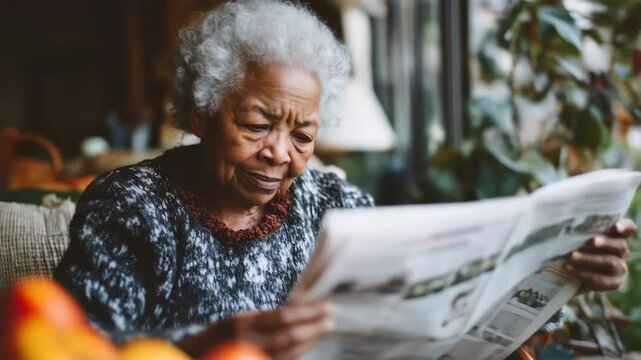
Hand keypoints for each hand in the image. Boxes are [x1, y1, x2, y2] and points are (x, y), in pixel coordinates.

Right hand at [179, 299, 333, 359]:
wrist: (195, 358)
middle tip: (331, 318)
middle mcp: (247, 342)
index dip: (308, 311)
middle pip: (291, 336)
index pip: (284, 316)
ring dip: (311, 340)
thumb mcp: (238, 318)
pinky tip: (308, 344)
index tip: (325, 305)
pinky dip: (299, 353)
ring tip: (324, 328)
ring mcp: (251, 357)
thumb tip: (299, 303)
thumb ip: (265, 315)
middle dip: (314, 327)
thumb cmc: (219, 334)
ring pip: (290, 353)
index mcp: (243, 323)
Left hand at [565, 218, 635, 292]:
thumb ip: (570, 226)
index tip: (615, 226)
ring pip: (610, 263)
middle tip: (591, 241)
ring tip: (571, 256)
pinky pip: (602, 280)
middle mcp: (620, 250)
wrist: (561, 273)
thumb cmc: (566, 245)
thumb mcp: (568, 234)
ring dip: (589, 259)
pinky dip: (584, 274)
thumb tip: (554, 212)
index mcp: (614, 235)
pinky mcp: (612, 283)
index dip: (624, 226)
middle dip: (605, 243)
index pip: (628, 228)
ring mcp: (618, 267)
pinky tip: (569, 269)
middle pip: (619, 245)